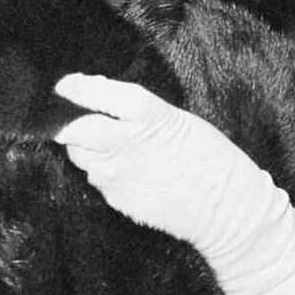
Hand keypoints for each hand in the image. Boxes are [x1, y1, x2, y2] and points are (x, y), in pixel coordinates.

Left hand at [53, 73, 294, 294]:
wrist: (228, 210)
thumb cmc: (210, 158)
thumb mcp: (177, 119)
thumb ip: (133, 111)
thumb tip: (95, 98)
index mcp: (147, 119)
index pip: (97, 97)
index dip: (77, 89)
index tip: (66, 84)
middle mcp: (125, 148)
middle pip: (74, 131)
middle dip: (67, 121)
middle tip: (72, 113)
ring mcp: (117, 177)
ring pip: (81, 156)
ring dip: (86, 146)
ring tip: (110, 143)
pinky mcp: (117, 200)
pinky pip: (97, 178)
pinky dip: (103, 169)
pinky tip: (127, 168)